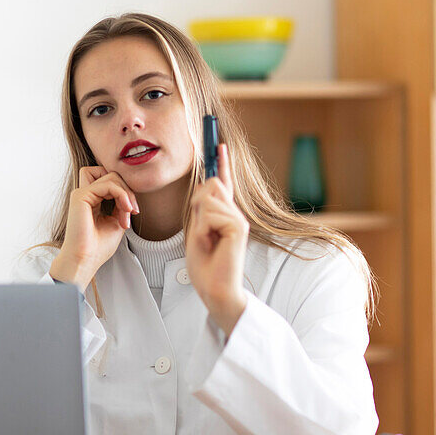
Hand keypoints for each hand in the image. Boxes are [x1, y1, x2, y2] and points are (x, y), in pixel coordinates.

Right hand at [51, 167, 138, 289]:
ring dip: (126, 194)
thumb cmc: (98, 246)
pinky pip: (108, 184)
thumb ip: (121, 204)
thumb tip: (129, 192)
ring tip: (128, 213)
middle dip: (128, 191)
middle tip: (133, 211)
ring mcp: (82, 193)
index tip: (134, 211)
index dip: (126, 191)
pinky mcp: (81, 196)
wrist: (86, 259)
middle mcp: (85, 194)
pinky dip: (121, 194)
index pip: (111, 181)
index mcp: (92, 200)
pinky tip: (125, 209)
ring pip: (111, 176)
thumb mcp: (117, 221)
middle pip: (112, 175)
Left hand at [185, 143, 248, 334]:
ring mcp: (239, 220)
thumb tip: (206, 184)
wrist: (215, 290)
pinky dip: (203, 229)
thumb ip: (202, 209)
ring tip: (207, 242)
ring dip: (199, 221)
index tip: (219, 144)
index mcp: (225, 215)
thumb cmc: (205, 266)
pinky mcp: (239, 228)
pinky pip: (210, 214)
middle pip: (210, 186)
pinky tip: (212, 244)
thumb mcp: (196, 231)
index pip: (223, 183)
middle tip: (201, 233)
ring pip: (208, 199)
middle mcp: (235, 214)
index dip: (221, 163)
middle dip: (197, 205)